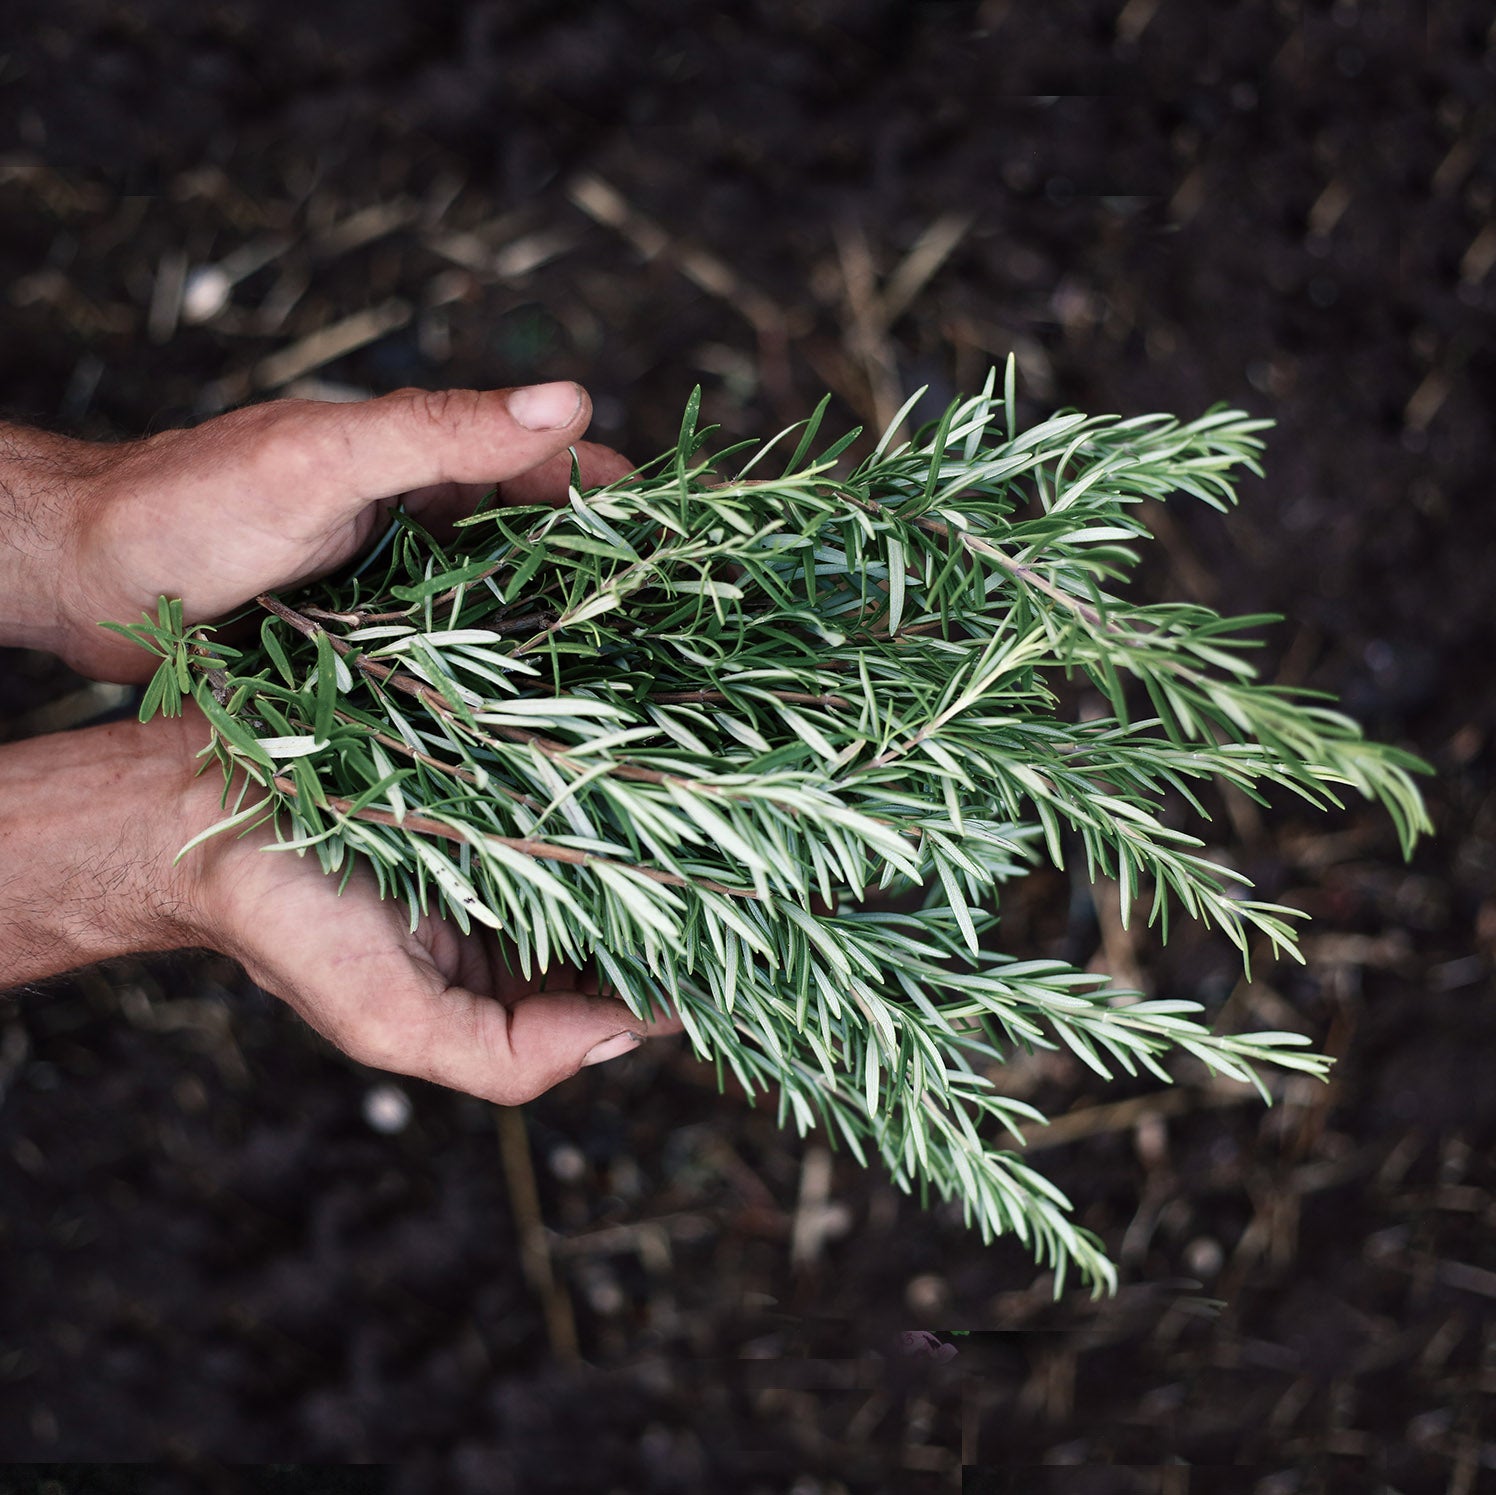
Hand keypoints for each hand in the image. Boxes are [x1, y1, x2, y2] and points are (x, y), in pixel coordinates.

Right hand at [0, 709, 679, 1103]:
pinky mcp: (500, 776)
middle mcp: (516, 917)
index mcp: (497, 988)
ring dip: (663, 846)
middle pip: (623, 924)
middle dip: (685, 912)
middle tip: (764, 885)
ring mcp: (514, 842)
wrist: (201, 815)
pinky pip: (574, 790)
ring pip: (611, 854)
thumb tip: (625, 1040)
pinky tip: (660, 776)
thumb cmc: (291, 932)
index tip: (743, 961)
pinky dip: (613, 790)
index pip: (608, 1000)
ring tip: (733, 832)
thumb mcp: (395, 1025)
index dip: (672, 986)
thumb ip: (508, 1058)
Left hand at [49, 381, 632, 682]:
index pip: (555, 470)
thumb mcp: (326, 461)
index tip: (696, 555)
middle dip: (609, 588)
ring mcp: (401, 579)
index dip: (623, 505)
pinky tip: (532, 729)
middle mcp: (427, 514)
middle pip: (544, 547)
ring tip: (632, 703)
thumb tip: (573, 402)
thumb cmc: (191, 504)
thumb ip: (441, 431)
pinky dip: (494, 684)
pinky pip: (453, 659)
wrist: (85, 579)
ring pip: (505, 610)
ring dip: (558, 646)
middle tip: (680, 649)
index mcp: (428, 454)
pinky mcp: (370, 638)